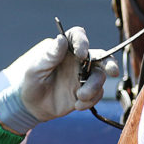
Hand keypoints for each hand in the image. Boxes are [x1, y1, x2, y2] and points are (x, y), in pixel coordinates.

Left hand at [0, 27, 118, 133]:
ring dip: (94, 87)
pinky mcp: (86, 92)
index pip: (77, 36)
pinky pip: (97, 94)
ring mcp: (83, 77)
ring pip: (100, 76)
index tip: (81, 54)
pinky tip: (77, 105)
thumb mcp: (35, 70)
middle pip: (100, 55)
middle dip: (109, 62)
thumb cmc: (31, 83)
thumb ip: (50, 56)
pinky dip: (90, 100)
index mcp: (64, 50)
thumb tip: (61, 39)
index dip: (82, 41)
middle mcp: (77, 61)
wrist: (32, 107)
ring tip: (80, 96)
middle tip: (112, 71)